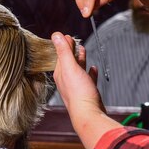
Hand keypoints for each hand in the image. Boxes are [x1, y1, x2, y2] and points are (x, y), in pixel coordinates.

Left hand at [52, 32, 118, 148]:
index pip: (60, 55)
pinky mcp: (87, 92)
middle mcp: (67, 80)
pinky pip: (88, 79)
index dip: (63, 44)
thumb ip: (63, 51)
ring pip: (78, 69)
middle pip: (68, 61)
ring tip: (83, 51)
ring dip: (80, 59)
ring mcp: (77, 87)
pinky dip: (90, 72)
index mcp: (60, 73)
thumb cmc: (79, 92)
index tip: (66, 35)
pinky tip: (93, 69)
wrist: (88, 114)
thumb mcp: (70, 67)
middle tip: (73, 40)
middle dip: (71, 50)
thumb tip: (55, 35)